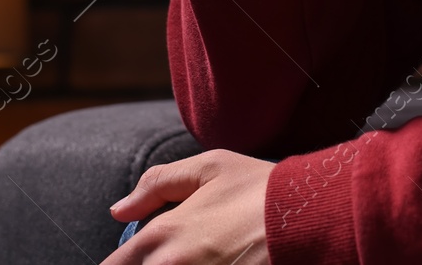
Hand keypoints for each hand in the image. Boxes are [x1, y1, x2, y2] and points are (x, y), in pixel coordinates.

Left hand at [103, 148, 275, 264]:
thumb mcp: (209, 167)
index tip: (127, 259)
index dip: (120, 263)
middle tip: (171, 255)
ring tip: (197, 257)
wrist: (305, 217)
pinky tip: (216, 264)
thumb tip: (120, 210)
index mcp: (162, 236)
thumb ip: (157, 184)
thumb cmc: (258, 189)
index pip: (117, 264)